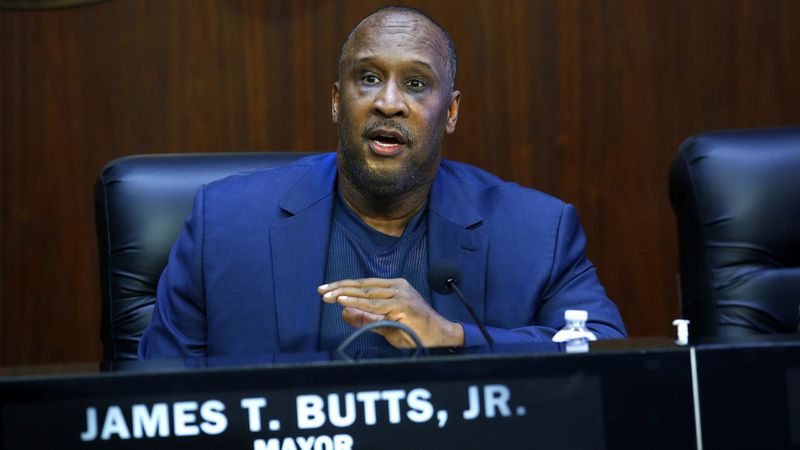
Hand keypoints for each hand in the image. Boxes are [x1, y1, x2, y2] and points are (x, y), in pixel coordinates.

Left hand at [318, 278, 463, 348]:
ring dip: (344, 294)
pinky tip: (342, 302)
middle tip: (321, 290)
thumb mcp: (385, 325)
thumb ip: (365, 318)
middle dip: (339, 288)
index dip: (344, 287)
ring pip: (366, 293)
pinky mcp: (402, 304)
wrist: (440, 337)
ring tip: (327, 295)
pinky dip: (357, 303)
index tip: (326, 290)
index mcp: (394, 287)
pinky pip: (374, 304)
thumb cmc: (416, 331)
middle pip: (362, 286)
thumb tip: (343, 313)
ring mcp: (400, 294)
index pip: (364, 285)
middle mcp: (397, 286)